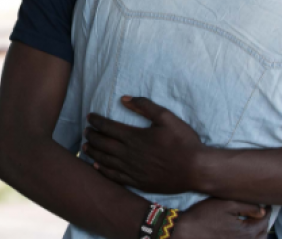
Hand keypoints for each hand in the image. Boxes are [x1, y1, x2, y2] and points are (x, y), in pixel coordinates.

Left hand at [83, 96, 210, 193]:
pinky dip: (103, 170)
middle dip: (92, 136)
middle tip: (85, 131)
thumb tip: (124, 98)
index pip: (108, 127)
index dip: (97, 121)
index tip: (90, 117)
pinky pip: (115, 176)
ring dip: (93, 152)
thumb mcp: (167, 117)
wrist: (196, 170)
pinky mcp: (137, 182)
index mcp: (135, 137)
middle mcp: (129, 154)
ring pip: (106, 160)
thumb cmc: (183, 142)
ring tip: (85, 146)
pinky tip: (97, 167)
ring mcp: (132, 170)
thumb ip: (145, 106)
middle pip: (103, 144)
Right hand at [172, 198, 269, 238]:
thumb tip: (263, 211)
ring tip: (255, 221)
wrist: (185, 231)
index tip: (266, 203)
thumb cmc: (203, 216)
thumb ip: (248, 207)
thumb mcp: (226, 204)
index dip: (267, 211)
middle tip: (262, 212)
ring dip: (259, 232)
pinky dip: (250, 238)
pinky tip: (244, 231)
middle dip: (264, 222)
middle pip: (263, 234)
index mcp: (246, 232)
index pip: (264, 221)